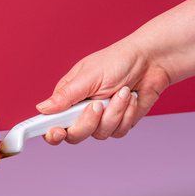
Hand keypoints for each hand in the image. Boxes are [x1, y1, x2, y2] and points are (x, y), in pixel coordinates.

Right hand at [36, 38, 172, 144]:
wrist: (152, 61)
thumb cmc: (119, 60)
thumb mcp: (88, 76)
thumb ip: (65, 95)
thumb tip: (41, 108)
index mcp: (67, 98)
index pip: (50, 122)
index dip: (51, 132)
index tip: (57, 132)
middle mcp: (81, 111)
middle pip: (74, 135)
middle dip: (88, 122)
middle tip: (97, 105)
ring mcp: (100, 119)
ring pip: (99, 134)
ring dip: (114, 112)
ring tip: (121, 92)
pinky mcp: (119, 123)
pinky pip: (118, 132)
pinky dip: (127, 115)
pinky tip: (131, 98)